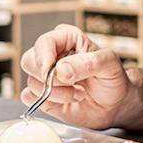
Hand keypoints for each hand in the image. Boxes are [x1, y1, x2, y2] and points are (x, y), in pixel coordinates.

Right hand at [20, 24, 142, 129]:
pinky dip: (47, 102)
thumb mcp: (110, 65)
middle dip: (50, 79)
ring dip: (56, 94)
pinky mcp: (41, 94)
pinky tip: (67, 100)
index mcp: (67, 38)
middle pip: (29, 61)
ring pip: (31, 82)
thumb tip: (61, 70)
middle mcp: (52, 54)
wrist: (114, 104)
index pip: (44, 42)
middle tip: (74, 85)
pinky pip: (28, 97)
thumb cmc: (113, 79)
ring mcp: (44, 75)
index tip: (51, 71)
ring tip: (79, 93)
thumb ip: (88, 63)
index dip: (44, 57)